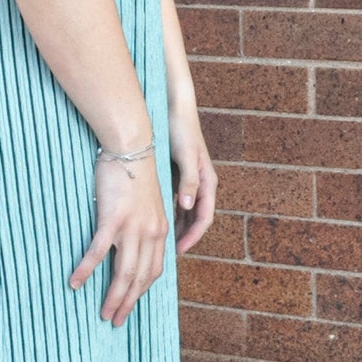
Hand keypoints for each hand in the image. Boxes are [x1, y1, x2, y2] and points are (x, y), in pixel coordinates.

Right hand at [68, 153, 169, 325]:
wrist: (132, 146)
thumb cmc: (135, 173)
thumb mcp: (147, 203)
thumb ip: (144, 226)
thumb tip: (132, 245)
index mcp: (160, 231)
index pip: (153, 271)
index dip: (141, 293)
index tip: (130, 306)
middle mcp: (151, 233)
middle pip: (139, 278)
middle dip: (128, 304)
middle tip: (115, 321)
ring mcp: (132, 227)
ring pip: (124, 272)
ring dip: (113, 297)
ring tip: (103, 313)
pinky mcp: (113, 219)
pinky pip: (98, 252)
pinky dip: (86, 270)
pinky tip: (75, 283)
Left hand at [166, 96, 215, 253]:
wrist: (173, 105)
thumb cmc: (180, 128)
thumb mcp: (186, 155)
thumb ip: (189, 181)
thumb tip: (188, 206)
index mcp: (207, 181)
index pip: (204, 218)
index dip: (193, 237)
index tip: (180, 252)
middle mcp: (201, 184)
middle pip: (194, 219)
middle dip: (183, 238)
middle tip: (167, 255)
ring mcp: (190, 180)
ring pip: (184, 213)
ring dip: (175, 228)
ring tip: (159, 244)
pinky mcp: (178, 175)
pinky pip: (175, 202)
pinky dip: (167, 214)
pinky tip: (153, 222)